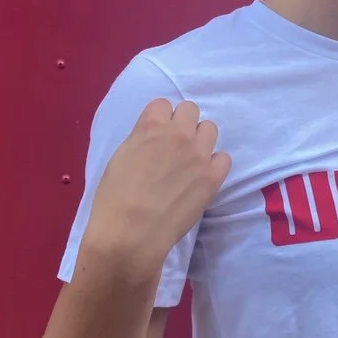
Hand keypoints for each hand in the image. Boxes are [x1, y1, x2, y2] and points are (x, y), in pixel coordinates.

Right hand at [83, 99, 230, 274]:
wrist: (130, 233)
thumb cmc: (114, 199)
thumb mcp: (121, 157)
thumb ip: (141, 140)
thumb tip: (153, 139)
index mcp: (150, 127)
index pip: (163, 104)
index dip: (159, 119)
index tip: (156, 135)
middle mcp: (178, 134)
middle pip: (190, 109)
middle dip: (183, 124)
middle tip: (174, 146)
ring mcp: (199, 154)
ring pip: (210, 129)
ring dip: (200, 141)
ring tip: (190, 162)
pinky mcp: (213, 177)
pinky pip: (223, 158)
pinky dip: (214, 165)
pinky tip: (202, 178)